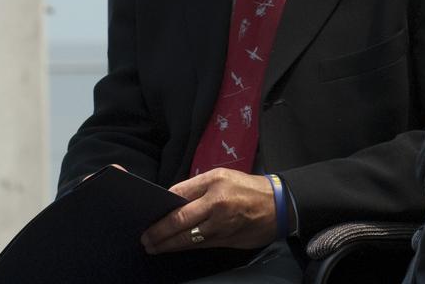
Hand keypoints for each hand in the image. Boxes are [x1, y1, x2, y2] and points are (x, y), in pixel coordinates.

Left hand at [141, 169, 277, 253]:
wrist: (279, 205)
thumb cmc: (248, 188)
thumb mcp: (223, 176)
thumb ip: (197, 187)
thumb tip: (172, 200)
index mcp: (214, 182)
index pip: (178, 194)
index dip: (161, 207)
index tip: (148, 214)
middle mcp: (216, 203)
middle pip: (178, 220)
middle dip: (158, 232)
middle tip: (145, 238)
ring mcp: (221, 224)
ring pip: (186, 237)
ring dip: (167, 244)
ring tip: (154, 246)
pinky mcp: (225, 239)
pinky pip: (198, 245)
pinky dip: (183, 247)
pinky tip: (174, 247)